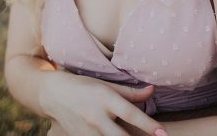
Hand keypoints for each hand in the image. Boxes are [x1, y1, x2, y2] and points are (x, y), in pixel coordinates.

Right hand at [39, 71, 166, 135]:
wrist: (53, 94)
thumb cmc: (84, 86)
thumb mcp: (107, 85)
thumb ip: (130, 92)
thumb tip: (152, 90)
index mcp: (106, 98)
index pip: (131, 114)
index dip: (149, 125)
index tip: (163, 133)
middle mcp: (97, 117)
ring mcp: (88, 131)